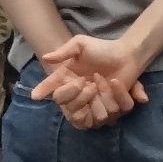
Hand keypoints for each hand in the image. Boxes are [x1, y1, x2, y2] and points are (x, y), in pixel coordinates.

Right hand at [33, 36, 149, 126]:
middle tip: (88, 83)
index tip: (36, 96)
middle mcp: (81, 97)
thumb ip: (64, 51)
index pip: (55, 92)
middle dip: (80, 97)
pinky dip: (118, 95)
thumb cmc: (101, 49)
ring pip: (97, 116)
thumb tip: (46, 58)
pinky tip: (117, 82)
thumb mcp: (81, 44)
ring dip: (103, 95)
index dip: (45, 92)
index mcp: (69, 82)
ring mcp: (99, 106)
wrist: (126, 54)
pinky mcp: (116, 109)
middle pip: (72, 110)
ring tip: (107, 80)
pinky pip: (116, 112)